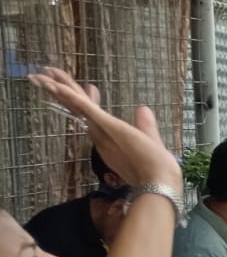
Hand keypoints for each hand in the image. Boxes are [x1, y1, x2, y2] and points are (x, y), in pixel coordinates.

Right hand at [27, 69, 180, 189]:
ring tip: (38, 75)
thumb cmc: (156, 167)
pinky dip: (71, 97)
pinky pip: (85, 109)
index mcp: (108, 136)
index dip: (85, 98)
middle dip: (61, 90)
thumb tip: (142, 108)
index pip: (92, 113)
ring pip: (75, 105)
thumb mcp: (150, 139)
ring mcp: (101, 130)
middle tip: (44, 74)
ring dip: (57, 89)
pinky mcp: (106, 127)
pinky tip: (57, 86)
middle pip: (77, 107)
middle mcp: (100, 134)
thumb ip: (144, 125)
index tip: (88, 86)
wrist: (158, 183)